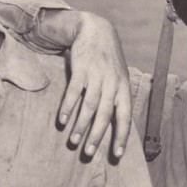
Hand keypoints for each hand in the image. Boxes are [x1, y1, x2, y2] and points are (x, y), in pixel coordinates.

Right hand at [40, 10, 131, 158]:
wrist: (97, 30)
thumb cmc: (108, 60)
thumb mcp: (119, 77)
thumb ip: (117, 98)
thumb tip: (116, 125)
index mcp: (123, 89)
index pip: (124, 117)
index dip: (121, 137)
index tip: (117, 156)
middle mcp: (112, 84)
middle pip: (105, 114)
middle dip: (97, 136)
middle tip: (88, 153)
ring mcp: (97, 76)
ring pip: (89, 105)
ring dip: (80, 125)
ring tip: (73, 141)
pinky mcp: (81, 69)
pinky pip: (74, 91)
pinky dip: (68, 106)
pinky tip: (62, 120)